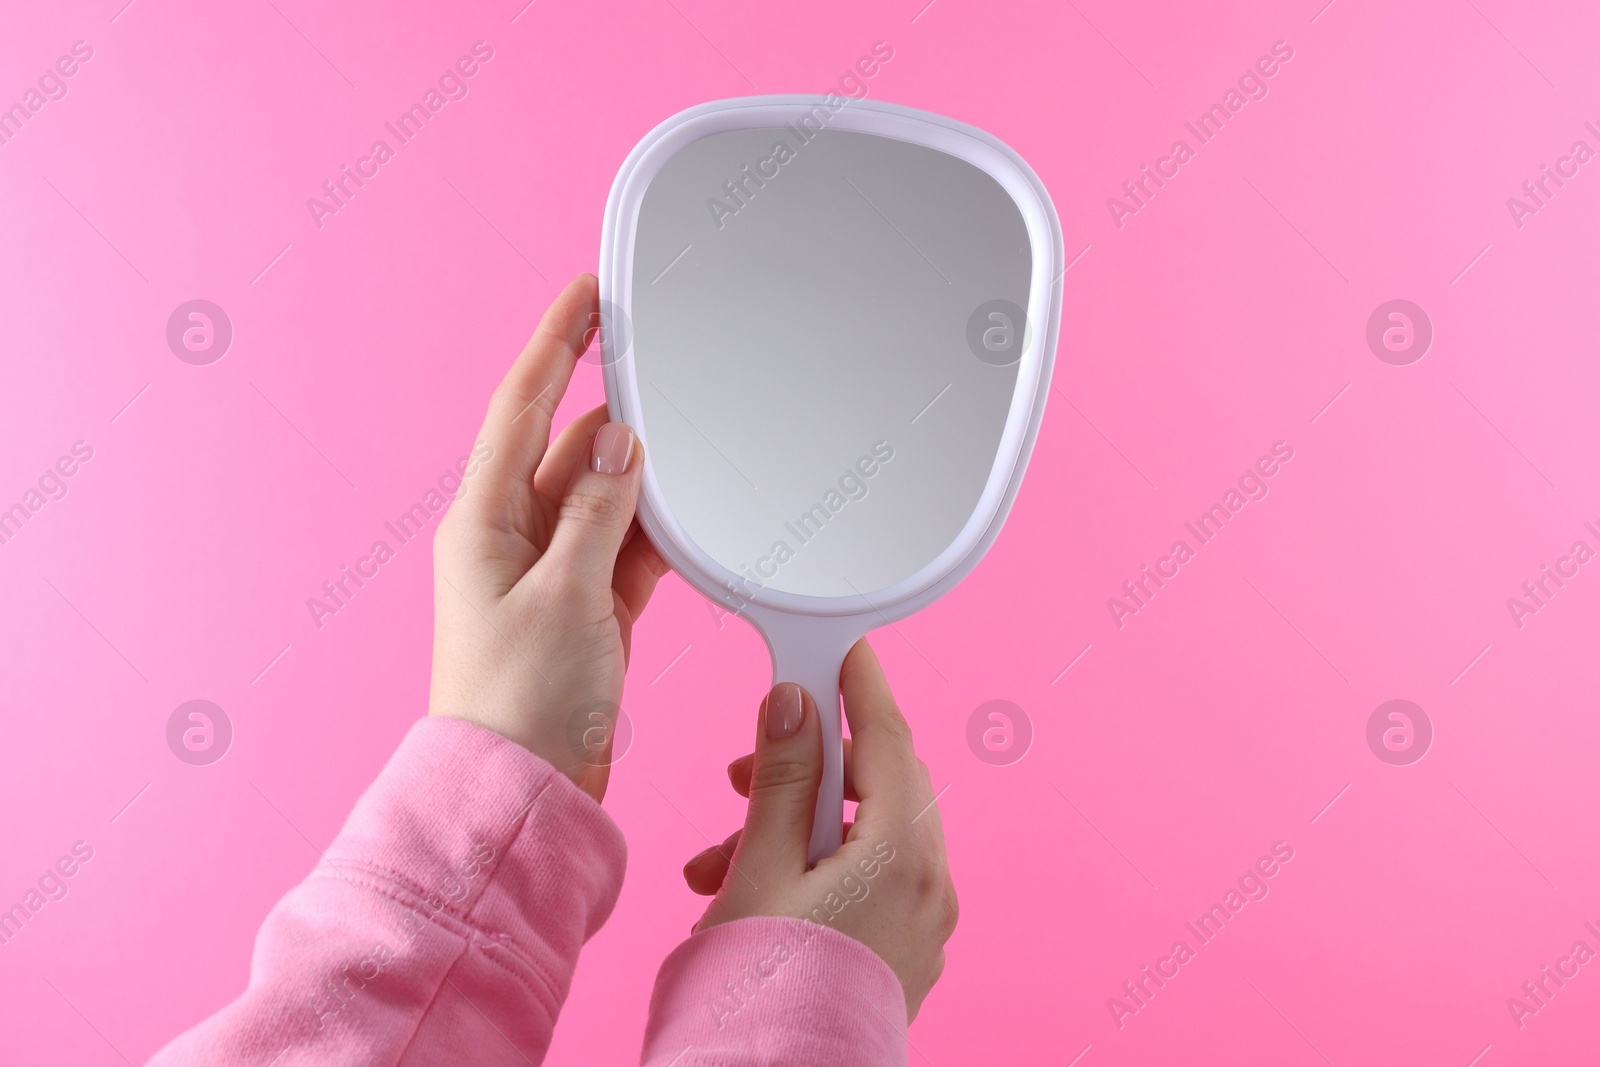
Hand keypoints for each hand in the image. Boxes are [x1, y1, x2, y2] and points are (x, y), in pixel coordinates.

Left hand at [428, 274, 668, 801]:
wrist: (523, 793)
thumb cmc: (521, 703)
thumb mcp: (567, 595)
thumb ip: (597, 512)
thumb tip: (616, 441)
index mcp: (484, 521)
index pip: (521, 406)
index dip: (554, 344)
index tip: (587, 294)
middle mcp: (511, 538)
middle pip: (568, 448)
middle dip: (616, 416)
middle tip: (667, 371)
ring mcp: (549, 573)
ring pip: (603, 498)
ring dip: (641, 479)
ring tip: (691, 445)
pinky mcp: (583, 608)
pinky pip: (624, 547)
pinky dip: (654, 532)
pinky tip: (690, 518)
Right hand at [681, 640, 957, 1020]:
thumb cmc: (763, 990)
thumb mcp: (762, 868)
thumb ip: (784, 778)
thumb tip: (797, 704)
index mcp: (903, 855)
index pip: (888, 739)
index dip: (860, 686)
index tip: (842, 650)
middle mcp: (929, 887)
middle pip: (881, 786)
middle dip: (810, 768)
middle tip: (747, 769)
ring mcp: (923, 925)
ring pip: (868, 835)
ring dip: (798, 827)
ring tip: (719, 858)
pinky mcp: (904, 953)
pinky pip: (870, 880)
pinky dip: (817, 866)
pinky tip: (751, 890)